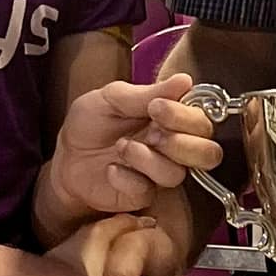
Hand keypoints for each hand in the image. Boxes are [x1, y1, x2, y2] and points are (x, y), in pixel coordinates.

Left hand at [48, 73, 221, 215]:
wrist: (66, 157)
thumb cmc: (90, 124)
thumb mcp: (112, 98)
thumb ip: (148, 93)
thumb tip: (185, 80)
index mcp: (171, 119)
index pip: (202, 121)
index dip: (186, 116)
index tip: (156, 107)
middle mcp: (172, 147)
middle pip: (209, 154)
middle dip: (182, 143)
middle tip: (152, 133)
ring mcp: (159, 173)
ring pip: (178, 174)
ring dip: (148, 159)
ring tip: (122, 148)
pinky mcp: (143, 194)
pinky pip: (148, 190)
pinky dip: (127, 177)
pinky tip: (111, 169)